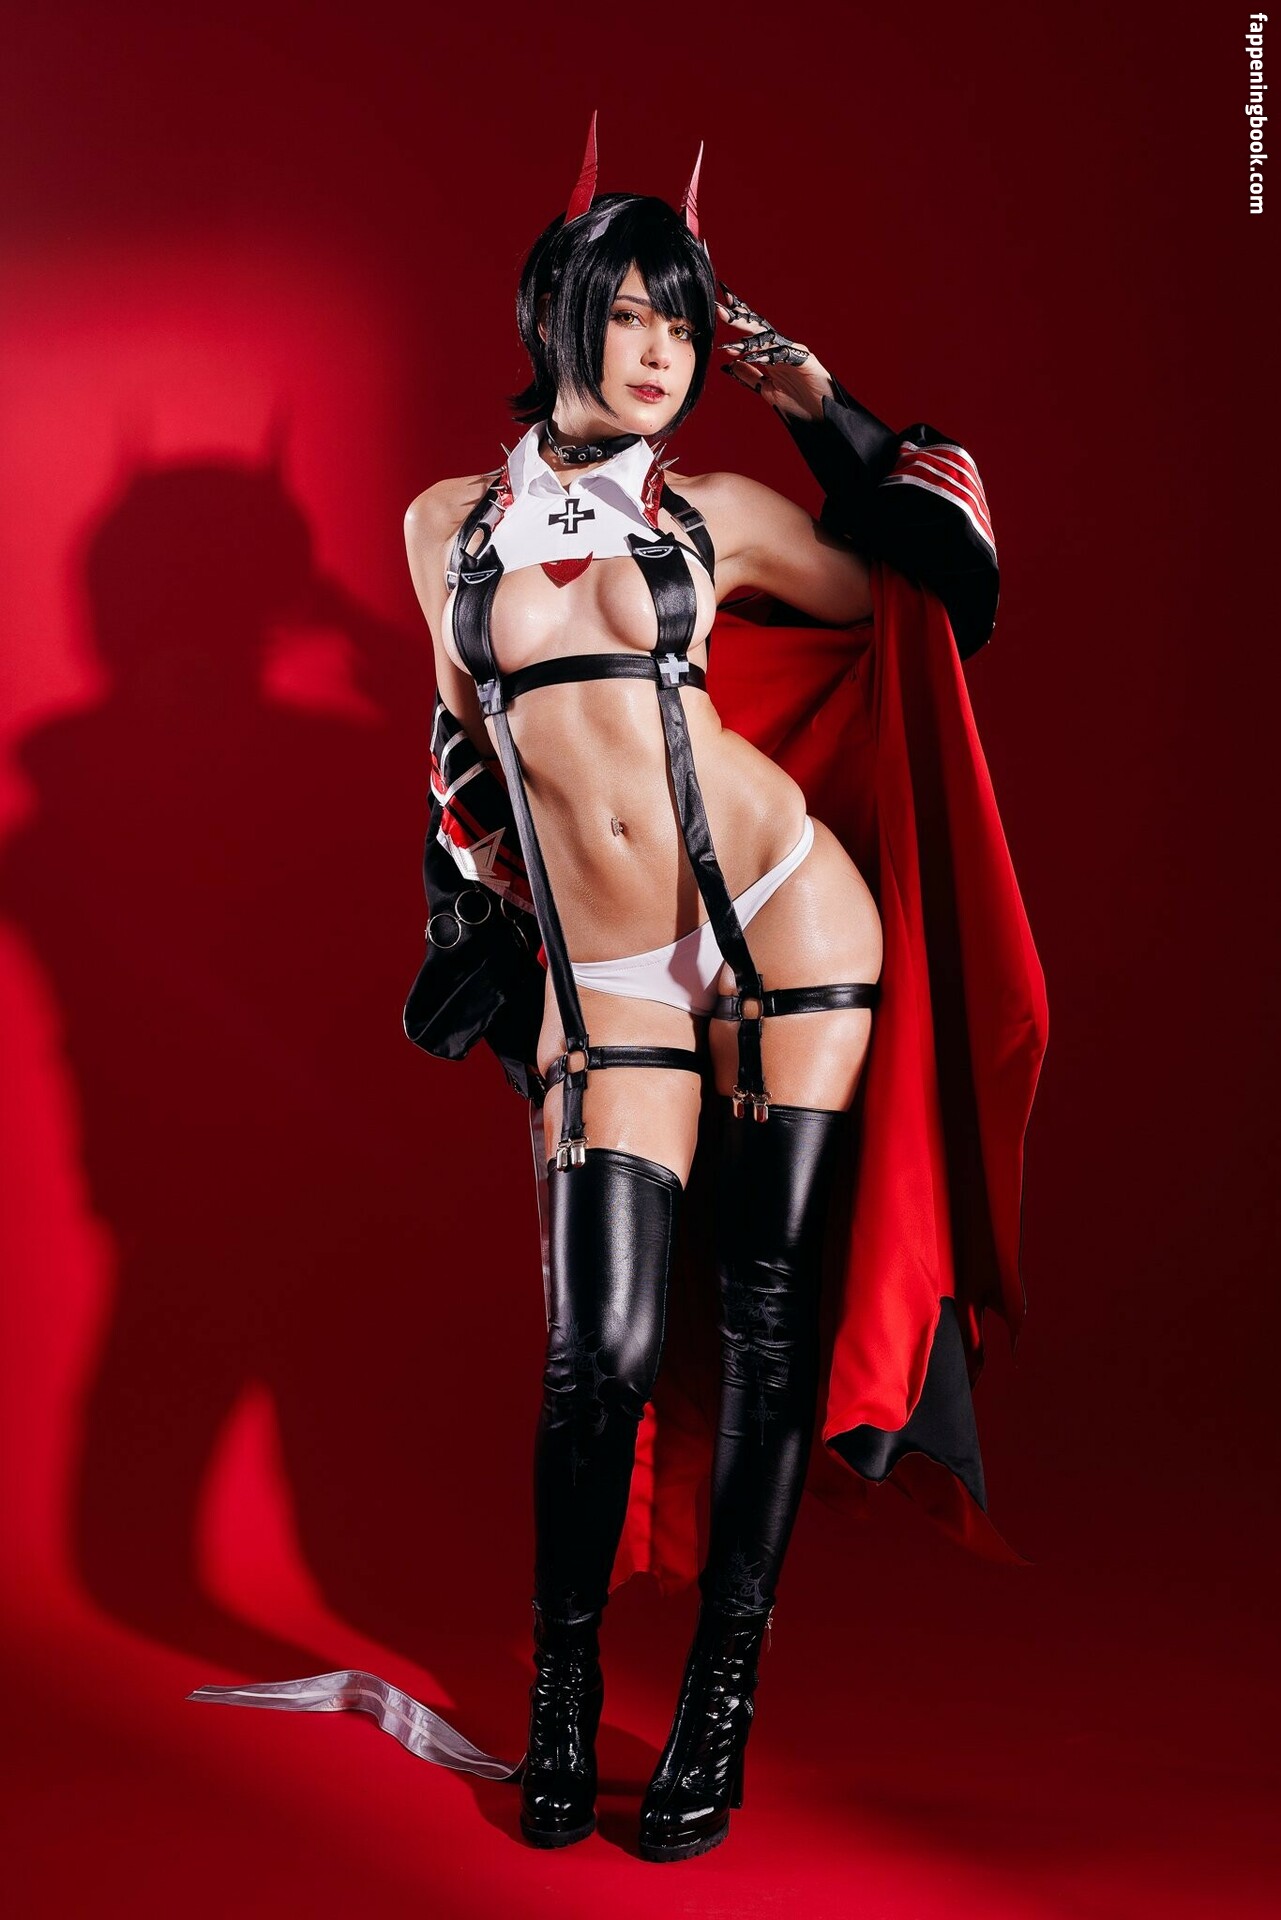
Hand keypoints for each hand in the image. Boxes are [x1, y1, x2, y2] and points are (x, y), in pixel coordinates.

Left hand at [715, 282, 834, 420]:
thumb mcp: (767, 390)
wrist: (823, 417)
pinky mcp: (805, 361)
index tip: (719, 308)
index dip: (737, 320)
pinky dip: (768, 356)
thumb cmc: (800, 404)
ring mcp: (794, 353)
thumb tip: (729, 364)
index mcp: (773, 354)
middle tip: (719, 308)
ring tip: (730, 335)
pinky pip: (784, 355)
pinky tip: (754, 357)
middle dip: (739, 318)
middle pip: (758, 329)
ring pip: (769, 339)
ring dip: (748, 338)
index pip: (752, 333)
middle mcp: (782, 349)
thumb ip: (750, 377)